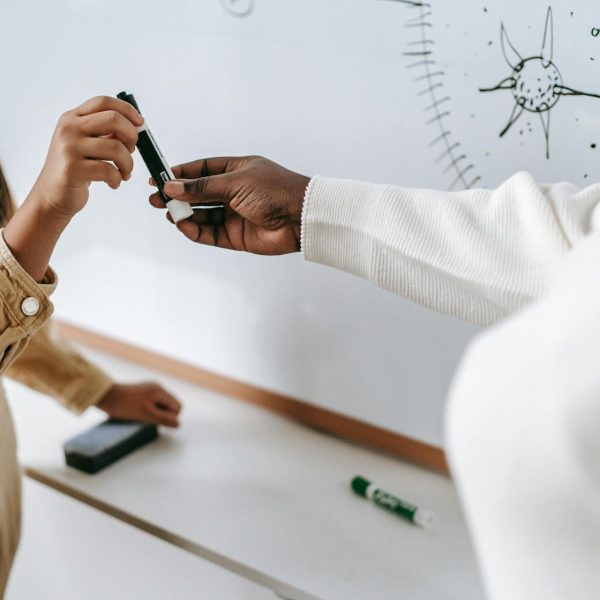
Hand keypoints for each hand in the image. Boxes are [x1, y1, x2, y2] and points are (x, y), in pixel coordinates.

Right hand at [31, 95, 142, 218]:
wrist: (51, 195)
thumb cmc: (74, 169)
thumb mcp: (85, 144)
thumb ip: (104, 132)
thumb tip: (134, 127)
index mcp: (72, 118)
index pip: (103, 102)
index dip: (127, 110)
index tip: (140, 123)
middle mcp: (69, 128)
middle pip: (113, 119)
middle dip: (131, 136)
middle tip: (132, 151)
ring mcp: (69, 148)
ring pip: (116, 148)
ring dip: (128, 164)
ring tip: (124, 173)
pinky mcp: (72, 169)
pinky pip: (109, 171)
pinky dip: (117, 179)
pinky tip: (113, 183)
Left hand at [96, 382, 180, 427]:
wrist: (103, 395)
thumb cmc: (124, 405)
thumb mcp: (145, 414)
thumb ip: (163, 419)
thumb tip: (179, 424)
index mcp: (160, 391)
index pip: (177, 407)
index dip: (170, 417)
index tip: (154, 419)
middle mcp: (157, 387)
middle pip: (170, 405)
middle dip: (162, 414)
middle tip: (146, 418)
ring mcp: (149, 388)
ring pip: (161, 405)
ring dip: (155, 413)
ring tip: (140, 414)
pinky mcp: (141, 392)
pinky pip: (152, 403)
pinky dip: (148, 409)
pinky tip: (136, 411)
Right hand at [148, 156, 309, 254]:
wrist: (300, 218)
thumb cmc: (275, 191)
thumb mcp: (234, 182)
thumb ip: (202, 187)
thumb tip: (173, 187)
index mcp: (237, 171)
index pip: (202, 170)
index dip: (181, 175)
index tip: (160, 178)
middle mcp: (235, 192)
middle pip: (199, 194)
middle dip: (178, 197)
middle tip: (156, 200)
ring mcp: (235, 215)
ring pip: (203, 215)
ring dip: (184, 214)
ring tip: (168, 213)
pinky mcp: (237, 236)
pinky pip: (211, 234)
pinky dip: (196, 231)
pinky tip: (183, 226)